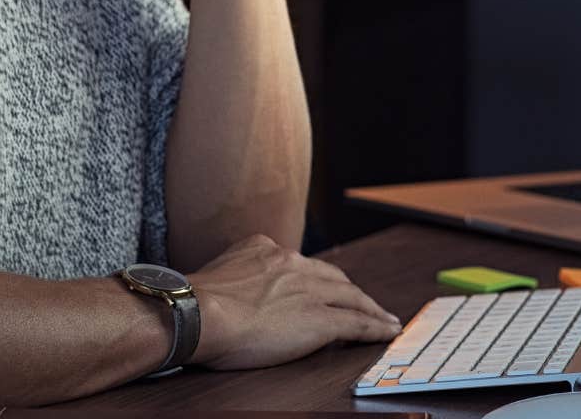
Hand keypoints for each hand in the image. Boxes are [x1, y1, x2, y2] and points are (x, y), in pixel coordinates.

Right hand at [187, 233, 400, 370]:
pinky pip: (357, 322)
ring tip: (384, 319)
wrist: (198, 313)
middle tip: (364, 303)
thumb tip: (230, 295)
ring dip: (371, 308)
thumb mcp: (216, 274)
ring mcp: (309, 290)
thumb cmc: (194, 304)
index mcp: (264, 249)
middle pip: (332, 277)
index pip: (301, 264)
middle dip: (350, 291)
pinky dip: (375, 327)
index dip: (318, 279)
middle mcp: (291, 263)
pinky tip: (386, 331)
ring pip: (352, 297)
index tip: (324, 287)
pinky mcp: (321, 318)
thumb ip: (233, 277)